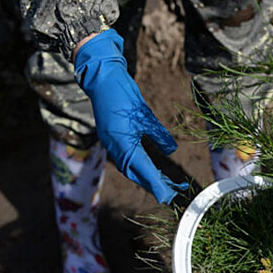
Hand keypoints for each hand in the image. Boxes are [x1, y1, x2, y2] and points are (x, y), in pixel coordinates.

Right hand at [74, 29, 187, 203]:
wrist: (101, 77)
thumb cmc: (123, 92)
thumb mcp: (145, 114)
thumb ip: (158, 134)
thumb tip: (171, 150)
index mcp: (123, 141)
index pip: (142, 169)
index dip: (156, 184)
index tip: (169, 195)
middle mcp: (114, 146)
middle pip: (135, 173)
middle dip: (153, 184)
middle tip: (172, 192)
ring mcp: (110, 142)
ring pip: (128, 168)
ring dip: (145, 177)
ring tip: (163, 183)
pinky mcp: (110, 138)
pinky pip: (124, 159)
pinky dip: (136, 167)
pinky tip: (147, 169)